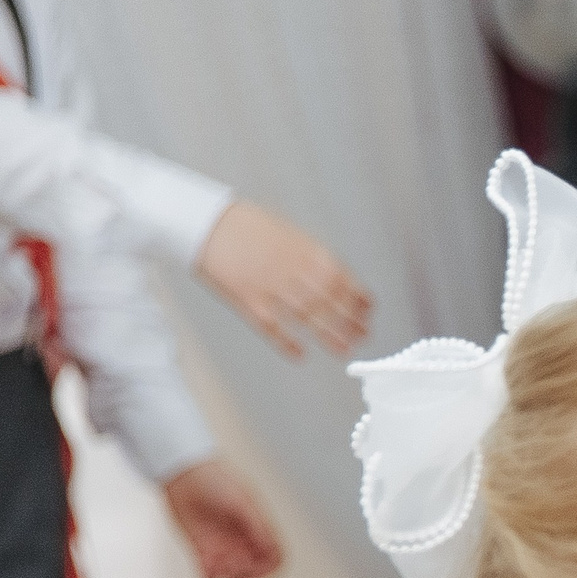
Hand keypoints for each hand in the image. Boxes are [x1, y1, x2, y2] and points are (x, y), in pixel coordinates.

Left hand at [161, 459, 282, 577]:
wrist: (182, 473)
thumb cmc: (214, 480)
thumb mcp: (242, 502)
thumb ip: (257, 525)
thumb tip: (270, 547)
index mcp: (258, 528)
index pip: (273, 558)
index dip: (267, 569)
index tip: (254, 568)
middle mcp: (243, 540)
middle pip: (253, 571)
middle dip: (245, 575)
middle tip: (232, 569)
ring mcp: (223, 545)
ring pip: (232, 574)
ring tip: (217, 570)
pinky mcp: (202, 548)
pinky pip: (208, 572)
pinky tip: (206, 575)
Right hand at [195, 200, 370, 357]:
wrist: (207, 222)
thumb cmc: (248, 226)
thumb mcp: (291, 233)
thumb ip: (314, 257)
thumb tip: (338, 280)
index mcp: (308, 253)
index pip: (345, 281)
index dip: (359, 300)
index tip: (368, 312)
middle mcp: (295, 272)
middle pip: (332, 304)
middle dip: (351, 323)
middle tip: (364, 336)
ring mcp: (272, 289)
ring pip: (309, 319)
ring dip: (330, 337)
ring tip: (345, 350)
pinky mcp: (249, 302)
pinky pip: (273, 328)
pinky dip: (288, 344)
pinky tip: (300, 355)